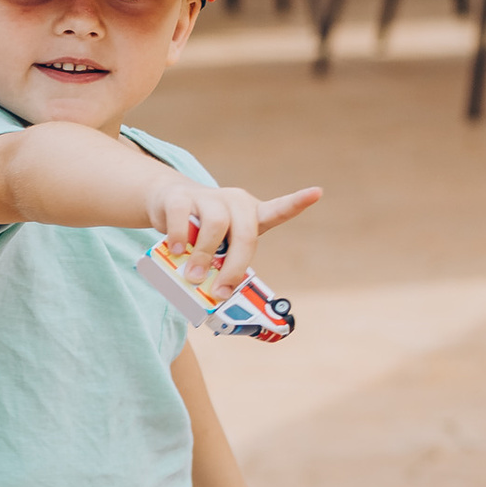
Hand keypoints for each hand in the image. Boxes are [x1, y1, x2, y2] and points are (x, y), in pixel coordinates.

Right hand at [146, 172, 318, 295]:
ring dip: (204, 256)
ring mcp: (208, 197)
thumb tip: (212, 293)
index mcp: (250, 215)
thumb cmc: (202, 232)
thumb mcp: (217, 248)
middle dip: (234, 267)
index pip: (278, 210)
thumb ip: (219, 266)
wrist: (168, 202)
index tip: (317, 192)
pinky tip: (175, 251)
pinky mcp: (181, 197)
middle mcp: (234, 202)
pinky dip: (178, 239)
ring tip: (192, 276)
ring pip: (216, 226)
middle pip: (245, 234)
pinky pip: (183, 219)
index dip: (297, 202)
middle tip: (220, 292)